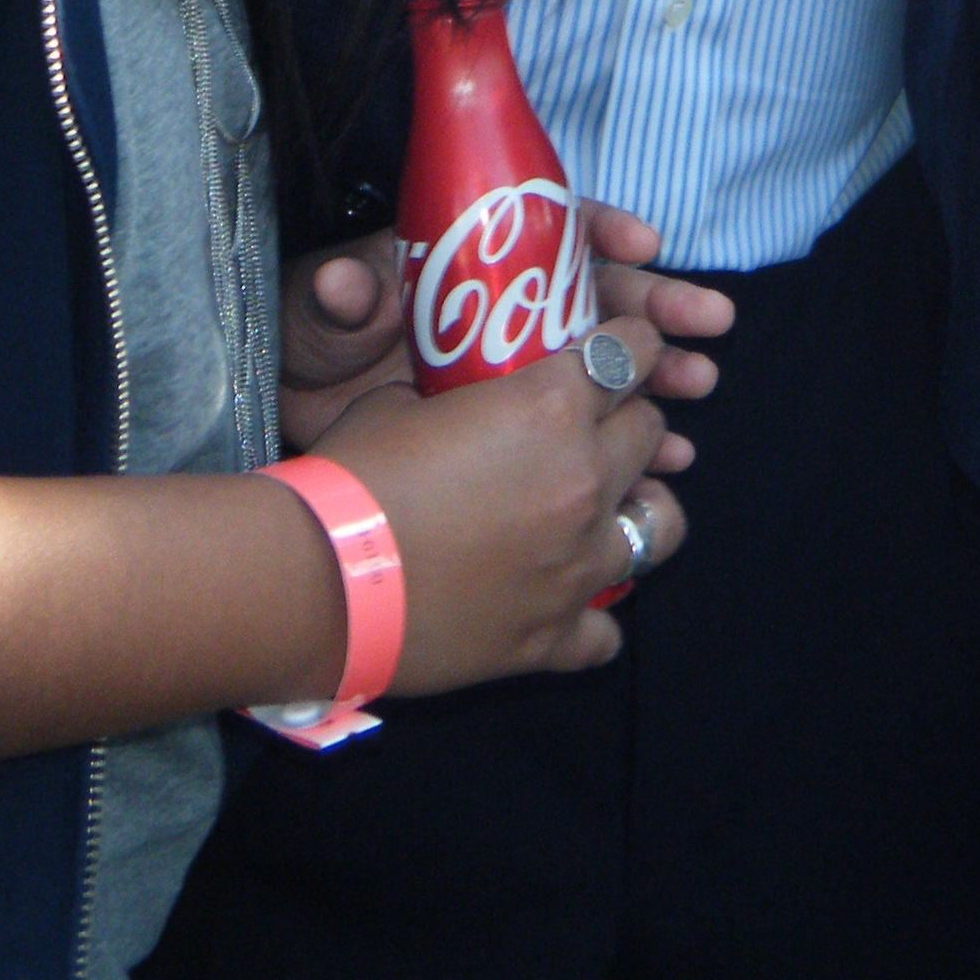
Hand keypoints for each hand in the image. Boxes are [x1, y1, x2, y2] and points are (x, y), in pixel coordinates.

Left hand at [278, 202, 731, 453]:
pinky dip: (623, 438)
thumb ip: (346, 292)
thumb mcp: (323, 305)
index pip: (550, 229)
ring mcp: (511, 366)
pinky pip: (581, 427)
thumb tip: (348, 284)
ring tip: (700, 387)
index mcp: (470, 258)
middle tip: (708, 325)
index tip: (644, 243)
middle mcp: (504, 306)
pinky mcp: (508, 425)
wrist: (289, 402)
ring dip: (654, 372)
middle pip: (596, 295)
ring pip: (602, 362)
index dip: (601, 231)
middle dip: (656, 307)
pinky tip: (663, 459)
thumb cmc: (311, 331)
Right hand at [313, 311, 688, 686]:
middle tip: (600, 426)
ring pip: (661, 525)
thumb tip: (467, 400)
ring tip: (611, 508)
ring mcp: (577, 565)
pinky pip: (608, 630)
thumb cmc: (353, 478)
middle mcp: (584, 480)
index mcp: (552, 408)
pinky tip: (564, 599)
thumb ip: (459, 394)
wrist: (318, 585)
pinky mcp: (554, 637)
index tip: (626, 346)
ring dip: (640, 507)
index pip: (629, 353)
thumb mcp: (403, 402)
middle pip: (652, 432)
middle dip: (631, 420)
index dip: (632, 343)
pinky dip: (593, 614)